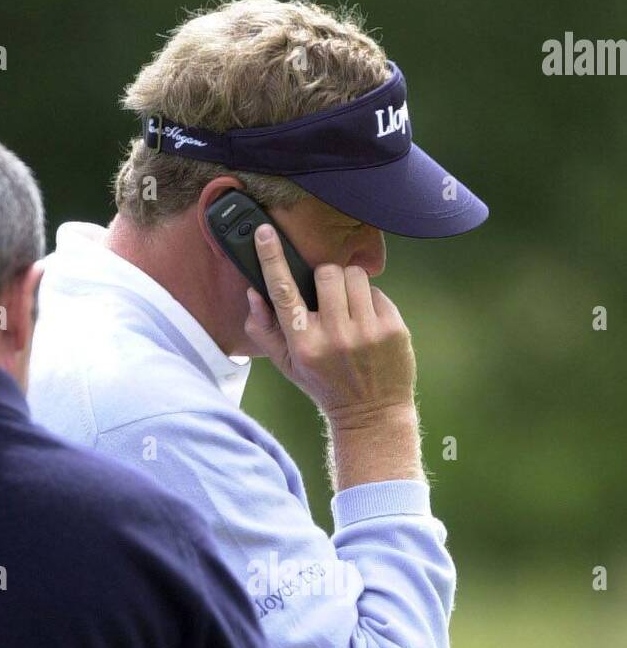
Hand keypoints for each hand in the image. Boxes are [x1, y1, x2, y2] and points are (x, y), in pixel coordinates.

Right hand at [244, 224, 416, 426]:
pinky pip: (378, 292)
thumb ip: (264, 329)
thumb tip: (253, 292)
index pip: (283, 292)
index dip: (272, 258)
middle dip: (326, 279)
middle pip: (326, 273)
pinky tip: (368, 325)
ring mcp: (366, 332)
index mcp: (304, 345)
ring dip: (350, 286)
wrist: (372, 414)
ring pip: (354, 276)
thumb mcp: (288, 365)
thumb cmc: (325, 384)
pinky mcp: (392, 329)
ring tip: (350, 312)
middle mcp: (335, 337)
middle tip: (329, 300)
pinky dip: (371, 302)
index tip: (265, 233)